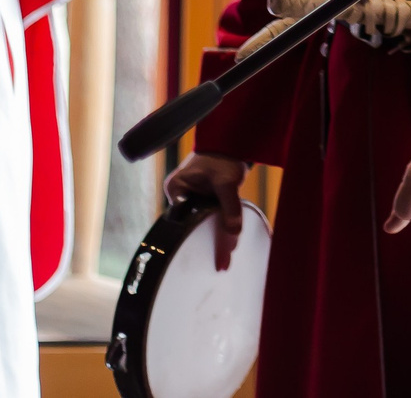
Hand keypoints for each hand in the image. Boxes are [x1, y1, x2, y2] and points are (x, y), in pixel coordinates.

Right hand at [163, 150, 246, 270]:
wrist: (231, 146)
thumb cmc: (223, 158)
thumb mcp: (227, 182)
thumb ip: (230, 207)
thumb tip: (234, 233)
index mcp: (176, 189)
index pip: (182, 219)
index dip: (194, 237)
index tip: (208, 255)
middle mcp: (179, 197)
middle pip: (190, 225)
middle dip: (204, 244)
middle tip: (221, 265)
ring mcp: (189, 201)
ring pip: (200, 224)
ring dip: (212, 238)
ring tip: (224, 263)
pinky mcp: (201, 204)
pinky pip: (207, 220)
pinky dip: (217, 230)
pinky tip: (227, 248)